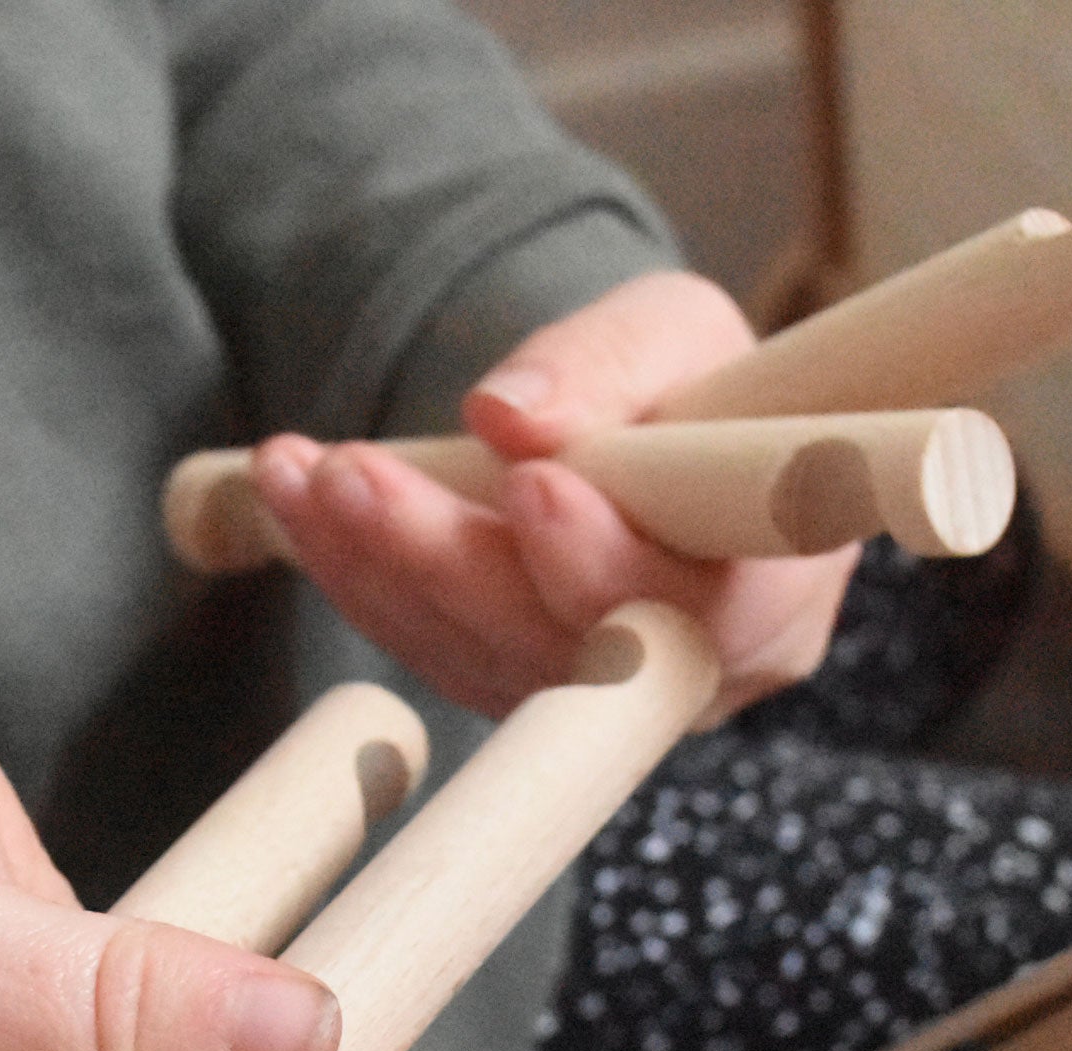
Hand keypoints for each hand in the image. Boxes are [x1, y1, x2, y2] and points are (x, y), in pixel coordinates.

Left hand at [251, 270, 860, 720]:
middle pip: (563, 647)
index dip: (607, 560)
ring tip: (302, 471)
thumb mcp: (677, 331)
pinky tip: (294, 495)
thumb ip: (610, 363)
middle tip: (359, 473)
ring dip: (377, 564)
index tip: (532, 484)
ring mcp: (595, 698)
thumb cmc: (691, 385)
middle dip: (452, 559)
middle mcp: (690, 674)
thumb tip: (505, 414)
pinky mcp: (513, 687)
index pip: (695, 608)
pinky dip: (355, 572)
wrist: (650, 433)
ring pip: (477, 655)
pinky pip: (427, 647)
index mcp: (776, 593)